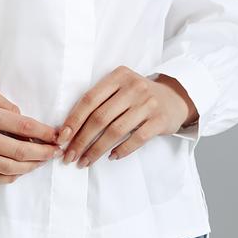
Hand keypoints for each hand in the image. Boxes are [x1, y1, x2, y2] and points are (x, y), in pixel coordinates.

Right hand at [0, 82, 62, 184]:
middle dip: (43, 154)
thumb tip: (23, 120)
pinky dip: (8, 177)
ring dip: (29, 168)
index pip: (22, 127)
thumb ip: (4, 104)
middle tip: (56, 152)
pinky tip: (19, 172)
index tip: (58, 136)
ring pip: (7, 169)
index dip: (44, 134)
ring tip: (41, 162)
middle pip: (19, 152)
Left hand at [54, 65, 198, 166]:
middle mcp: (133, 87)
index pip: (89, 99)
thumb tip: (69, 129)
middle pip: (100, 117)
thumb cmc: (138, 96)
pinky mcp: (159, 120)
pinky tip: (111, 157)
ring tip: (86, 161)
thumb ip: (100, 100)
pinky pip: (136, 139)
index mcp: (118, 76)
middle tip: (70, 156)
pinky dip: (121, 150)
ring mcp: (147, 103)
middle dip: (81, 140)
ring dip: (97, 149)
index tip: (62, 137)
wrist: (175, 98)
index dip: (73, 120)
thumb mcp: (120, 87)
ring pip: (115, 130)